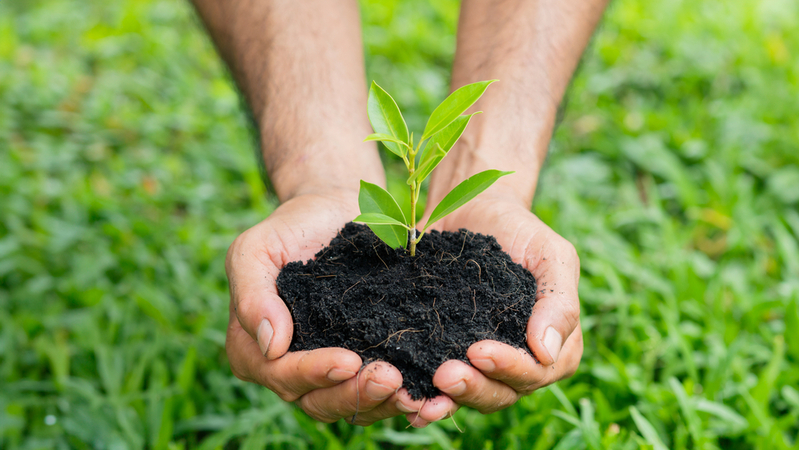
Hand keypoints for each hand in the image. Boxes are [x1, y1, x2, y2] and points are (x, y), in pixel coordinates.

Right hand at [224, 190, 455, 424]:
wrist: (334, 211)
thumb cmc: (291, 228)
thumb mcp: (256, 249)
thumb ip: (252, 294)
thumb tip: (271, 345)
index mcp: (254, 349)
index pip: (281, 374)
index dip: (313, 373)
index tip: (348, 360)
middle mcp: (288, 370)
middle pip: (318, 401)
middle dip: (354, 393)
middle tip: (391, 378)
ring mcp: (327, 372)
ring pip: (351, 406)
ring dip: (381, 402)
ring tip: (412, 392)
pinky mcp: (363, 364)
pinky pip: (378, 395)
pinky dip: (401, 397)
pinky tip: (426, 393)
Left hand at [426, 195, 582, 412]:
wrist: (473, 210)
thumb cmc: (520, 230)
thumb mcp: (550, 255)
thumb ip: (559, 301)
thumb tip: (547, 352)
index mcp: (555, 346)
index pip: (537, 371)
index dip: (510, 368)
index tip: (479, 350)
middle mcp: (518, 362)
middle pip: (502, 393)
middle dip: (474, 388)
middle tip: (445, 374)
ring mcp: (481, 363)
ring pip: (470, 396)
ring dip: (448, 400)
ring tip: (422, 394)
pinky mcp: (445, 354)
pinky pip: (436, 385)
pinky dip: (423, 395)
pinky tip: (405, 397)